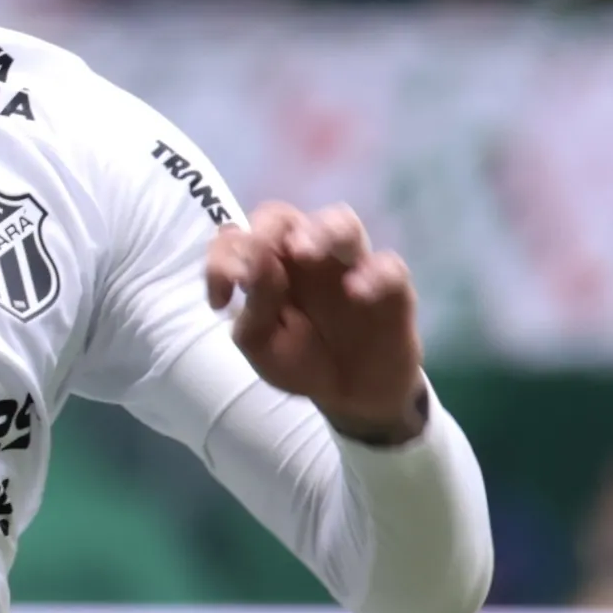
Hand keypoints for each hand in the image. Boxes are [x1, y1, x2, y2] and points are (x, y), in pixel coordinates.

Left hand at [206, 202, 430, 443]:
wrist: (352, 396)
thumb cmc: (302, 363)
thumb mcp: (264, 346)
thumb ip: (254, 306)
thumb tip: (252, 260)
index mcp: (269, 267)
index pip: (242, 236)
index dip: (225, 253)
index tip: (221, 298)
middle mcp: (307, 257)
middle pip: (286, 216)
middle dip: (270, 226)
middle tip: (265, 251)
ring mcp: (350, 266)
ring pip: (341, 222)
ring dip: (321, 231)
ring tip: (304, 252)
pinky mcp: (391, 287)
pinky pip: (389, 266)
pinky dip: (373, 274)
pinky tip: (356, 294)